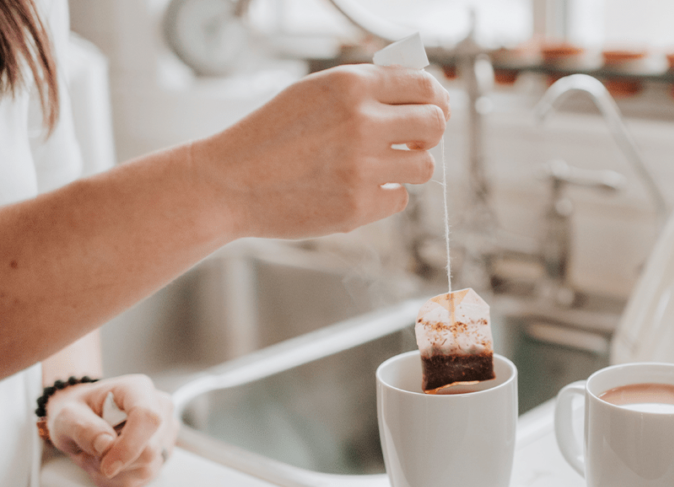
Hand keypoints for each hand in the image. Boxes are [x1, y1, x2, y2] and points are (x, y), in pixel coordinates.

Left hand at [46, 375, 178, 486]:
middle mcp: (160, 407)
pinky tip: (109, 464)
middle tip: (90, 454)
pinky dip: (121, 479)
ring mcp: (166, 431)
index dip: (129, 446)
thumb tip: (106, 445)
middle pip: (150, 450)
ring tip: (98, 458)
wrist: (84, 416)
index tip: (106, 466)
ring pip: (149, 468)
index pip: (147, 418)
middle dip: (115, 462)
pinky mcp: (165, 451)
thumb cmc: (78, 411)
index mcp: (138, 389)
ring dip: (116, 474)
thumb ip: (82, 428)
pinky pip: (145, 478)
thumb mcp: (66, 416)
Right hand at [192, 64, 450, 239]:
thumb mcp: (313, 93)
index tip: (435, 108)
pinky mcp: (358, 206)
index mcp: (351, 86)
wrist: (229, 183)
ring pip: (424, 166)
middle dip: (431, 133)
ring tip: (383, 166)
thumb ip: (364, 89)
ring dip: (410, 166)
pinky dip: (385, 196)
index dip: (436, 98)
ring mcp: (362, 167)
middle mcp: (362, 122)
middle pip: (434, 124)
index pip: (423, 85)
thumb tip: (418, 90)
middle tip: (417, 140)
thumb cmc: (271, 136)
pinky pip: (399, 199)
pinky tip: (358, 189)